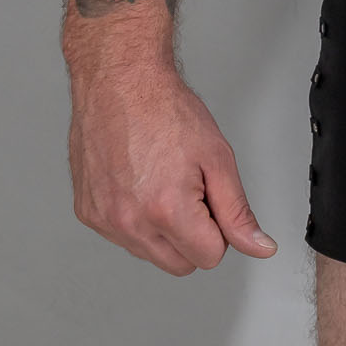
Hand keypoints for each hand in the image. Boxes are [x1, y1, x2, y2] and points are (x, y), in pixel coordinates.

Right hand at [67, 58, 277, 276]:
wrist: (119, 80)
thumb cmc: (164, 109)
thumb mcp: (218, 158)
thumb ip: (238, 211)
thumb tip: (259, 248)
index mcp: (167, 210)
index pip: (210, 257)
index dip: (218, 228)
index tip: (209, 197)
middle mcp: (129, 222)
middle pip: (180, 264)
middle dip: (193, 235)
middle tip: (189, 188)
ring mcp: (104, 220)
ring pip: (150, 254)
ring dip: (162, 230)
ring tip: (161, 181)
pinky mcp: (86, 213)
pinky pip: (122, 237)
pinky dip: (135, 218)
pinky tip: (138, 182)